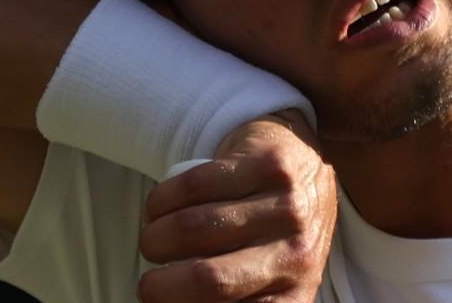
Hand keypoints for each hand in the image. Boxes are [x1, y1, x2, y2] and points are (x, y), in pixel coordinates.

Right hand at [137, 110, 337, 301]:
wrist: (303, 163)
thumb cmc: (272, 231)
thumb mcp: (267, 277)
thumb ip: (235, 297)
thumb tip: (173, 302)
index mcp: (294, 294)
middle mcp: (297, 254)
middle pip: (210, 281)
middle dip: (161, 287)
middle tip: (148, 284)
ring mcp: (287, 207)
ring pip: (193, 228)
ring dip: (155, 239)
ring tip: (152, 241)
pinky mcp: (268, 165)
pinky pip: (194, 185)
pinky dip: (161, 201)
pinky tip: (156, 209)